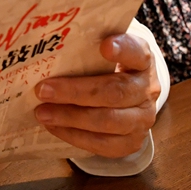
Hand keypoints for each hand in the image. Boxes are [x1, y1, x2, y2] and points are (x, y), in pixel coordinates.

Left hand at [33, 34, 160, 158]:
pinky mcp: (132, 142)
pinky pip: (102, 143)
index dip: (122, 49)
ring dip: (70, 118)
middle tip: (43, 90)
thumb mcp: (104, 52)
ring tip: (42, 112)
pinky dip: (74, 135)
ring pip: (108, 121)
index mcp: (143, 60)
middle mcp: (148, 89)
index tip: (104, 46)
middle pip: (114, 92)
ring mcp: (142, 119)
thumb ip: (87, 47)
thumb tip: (51, 48)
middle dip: (75, 92)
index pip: (137, 52)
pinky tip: (53, 126)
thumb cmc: (108, 69)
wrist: (128, 99)